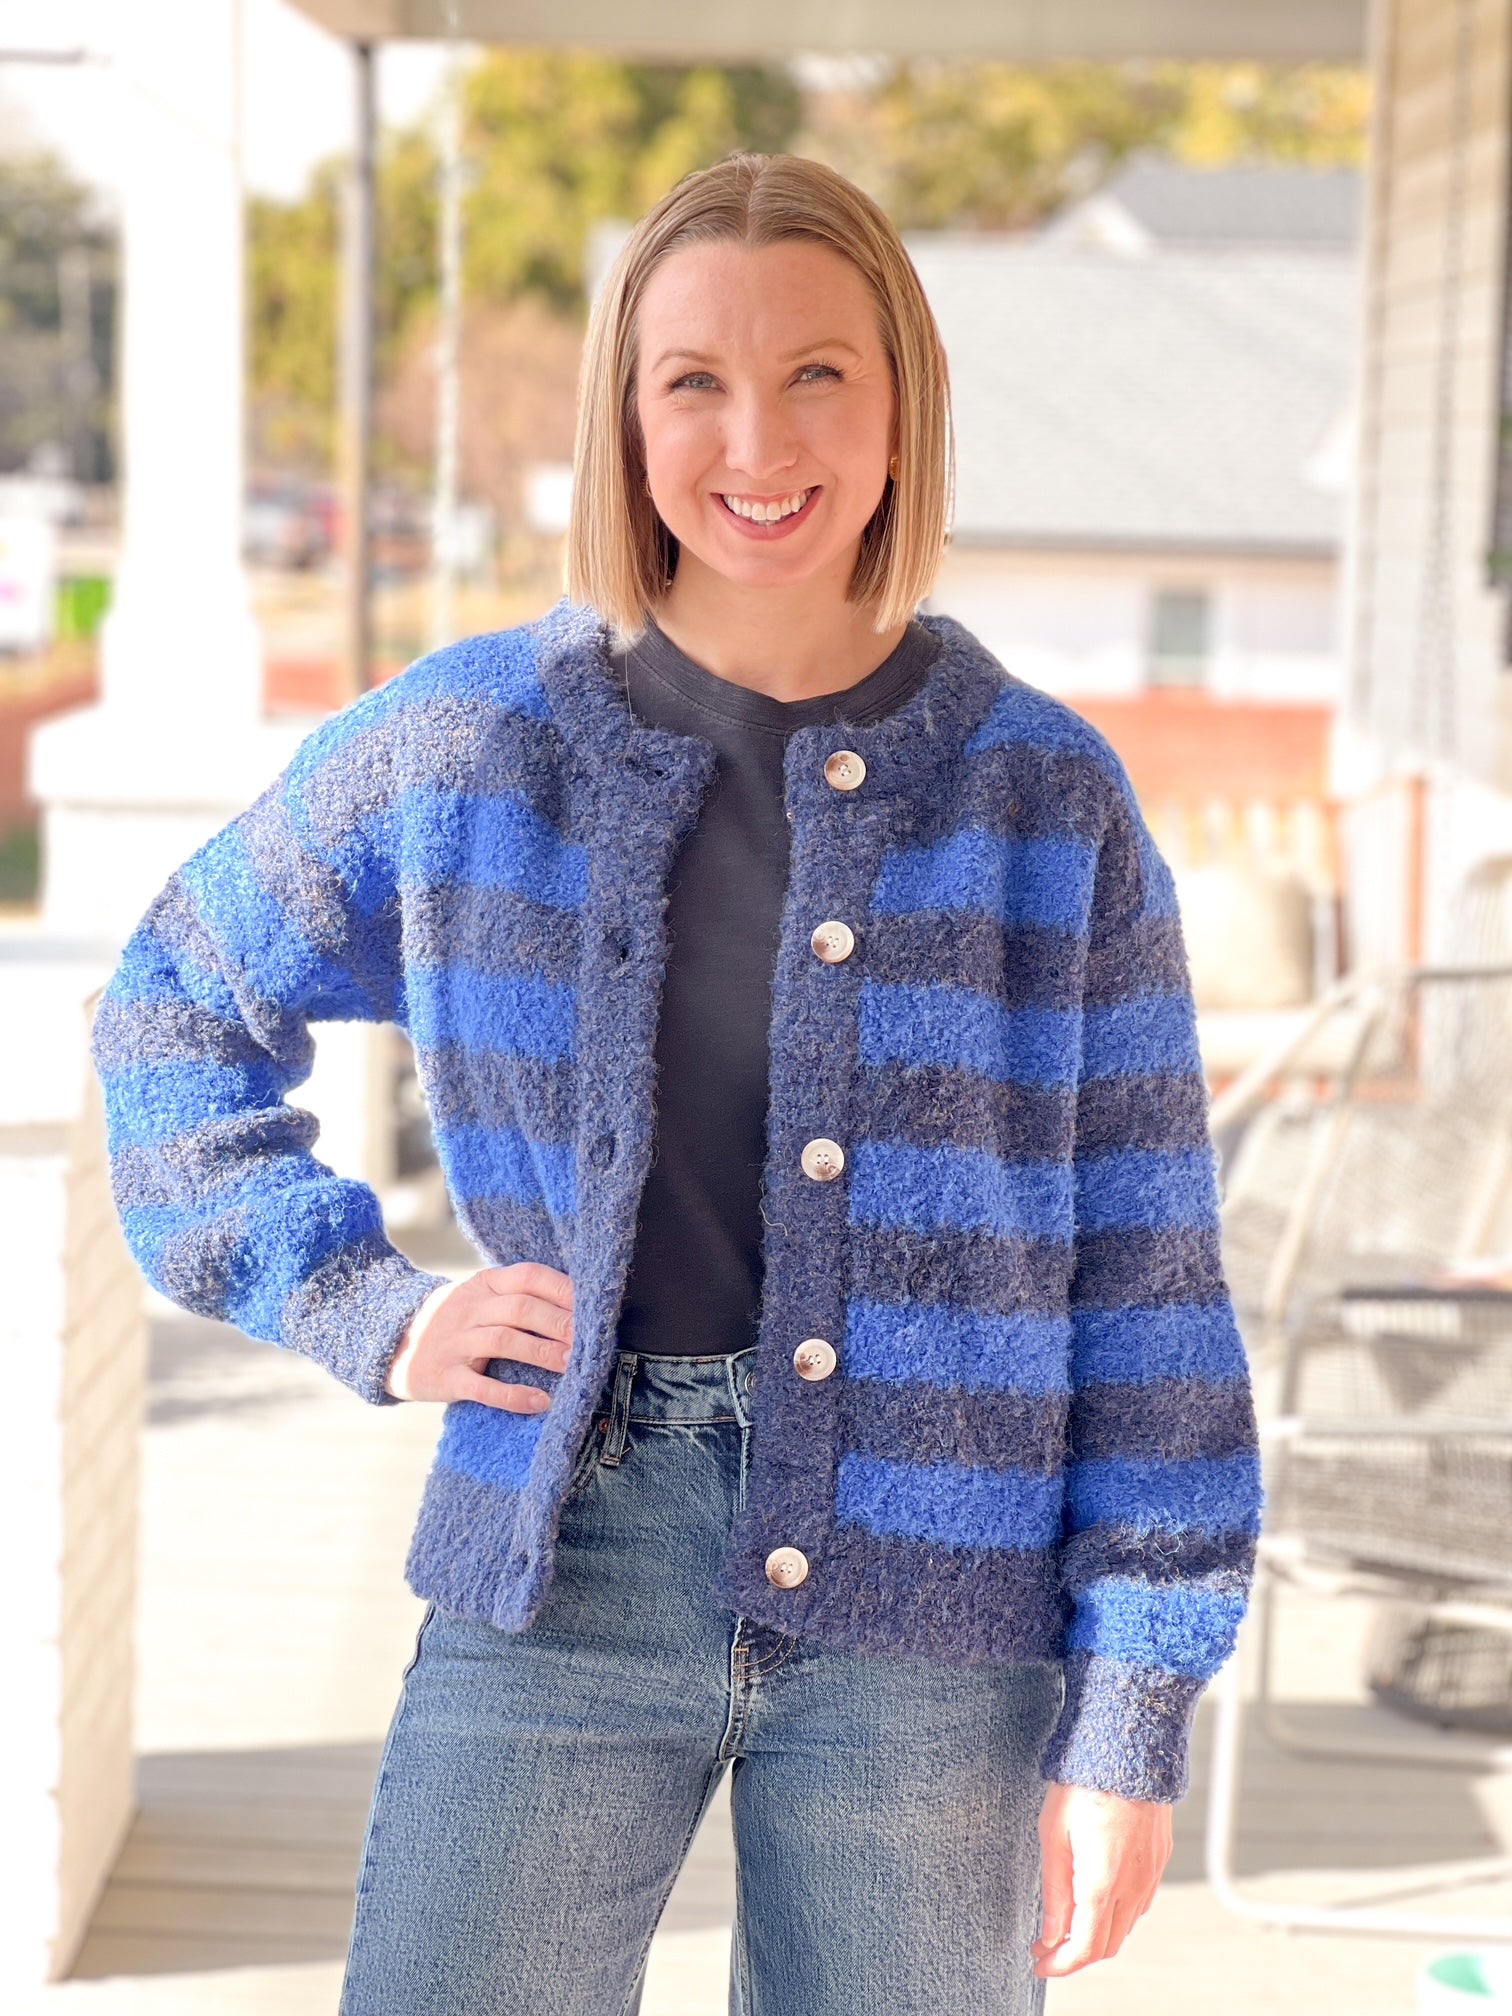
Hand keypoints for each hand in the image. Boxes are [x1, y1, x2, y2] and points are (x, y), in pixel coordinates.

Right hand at [385, 1263, 573, 1412]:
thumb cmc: (454, 1321)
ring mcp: (455, 1342)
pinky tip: (539, 1402)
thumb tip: (575, 1308)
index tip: (592, 1305)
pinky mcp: (445, 1377)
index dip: (562, 1289)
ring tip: (573, 1365)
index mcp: (483, 1284)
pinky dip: (513, 1395)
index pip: (528, 1276)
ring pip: (504, 1341)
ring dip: (543, 1353)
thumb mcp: (479, 1297)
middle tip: (590, 1340)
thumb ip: (517, 1296)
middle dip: (560, 1323)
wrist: (392, 1344)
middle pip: (521, 1309)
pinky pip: (482, 1387)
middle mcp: (469, 1308)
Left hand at [1033, 1781, 1171, 1976]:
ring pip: (1125, 1927)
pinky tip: (1095, 1899)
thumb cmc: (1083, 1779)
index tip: (1038, 1962)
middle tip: (1045, 1944)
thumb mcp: (1053, 1831)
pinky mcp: (1159, 1859)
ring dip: (1097, 1935)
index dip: (1060, 1964)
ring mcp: (1151, 1873)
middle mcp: (1133, 1884)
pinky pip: (1139, 1903)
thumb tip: (1051, 1935)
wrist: (1128, 1742)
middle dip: (1075, 1954)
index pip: (1084, 1948)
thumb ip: (1054, 1888)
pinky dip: (1116, 1915)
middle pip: (1106, 1945)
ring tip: (1065, 1921)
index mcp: (1102, 1880)